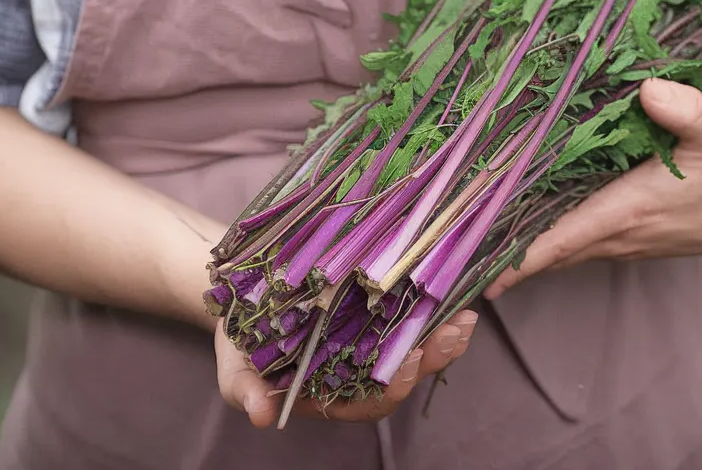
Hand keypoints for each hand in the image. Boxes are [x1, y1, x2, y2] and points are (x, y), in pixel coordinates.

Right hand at [214, 310, 477, 426]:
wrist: (242, 300)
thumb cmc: (241, 344)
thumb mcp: (236, 368)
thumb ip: (247, 392)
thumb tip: (261, 415)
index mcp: (333, 394)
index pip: (372, 400)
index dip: (394, 386)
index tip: (410, 366)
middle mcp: (360, 371)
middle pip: (406, 371)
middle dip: (435, 356)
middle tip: (455, 333)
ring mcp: (373, 339)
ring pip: (417, 342)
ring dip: (444, 332)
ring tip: (465, 316)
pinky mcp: (379, 307)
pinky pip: (412, 310)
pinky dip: (433, 301)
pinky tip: (454, 286)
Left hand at [485, 78, 701, 298]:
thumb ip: (689, 112)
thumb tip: (650, 89)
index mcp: (629, 209)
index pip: (559, 238)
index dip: (514, 254)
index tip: (471, 268)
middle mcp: (620, 233)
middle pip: (547, 250)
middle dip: (500, 253)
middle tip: (446, 251)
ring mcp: (624, 240)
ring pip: (560, 247)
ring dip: (520, 247)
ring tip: (468, 237)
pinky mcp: (630, 235)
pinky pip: (577, 242)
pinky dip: (546, 238)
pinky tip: (521, 220)